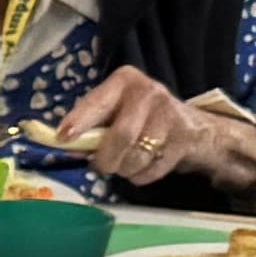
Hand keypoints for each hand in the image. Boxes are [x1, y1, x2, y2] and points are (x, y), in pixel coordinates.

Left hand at [50, 67, 255, 194]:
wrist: (191, 127)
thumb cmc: (140, 118)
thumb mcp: (114, 111)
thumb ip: (91, 125)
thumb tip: (64, 145)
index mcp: (124, 80)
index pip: (98, 103)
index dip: (80, 121)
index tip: (63, 137)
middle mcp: (149, 92)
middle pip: (121, 136)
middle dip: (106, 159)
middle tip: (102, 165)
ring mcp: (170, 114)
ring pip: (136, 157)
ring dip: (124, 169)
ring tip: (125, 163)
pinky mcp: (185, 137)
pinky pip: (153, 169)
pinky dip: (141, 176)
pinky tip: (144, 165)